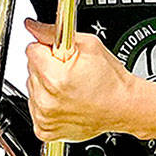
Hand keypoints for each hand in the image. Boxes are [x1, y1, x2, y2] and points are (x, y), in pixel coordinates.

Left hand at [25, 19, 136, 141]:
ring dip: (46, 85)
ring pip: (32, 88)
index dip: (49, 49)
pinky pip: (35, 108)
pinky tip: (65, 101)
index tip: (63, 55)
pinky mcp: (44, 129)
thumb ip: (54, 33)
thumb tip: (33, 26)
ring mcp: (43, 117)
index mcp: (54, 77)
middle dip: (48, 67)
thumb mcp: (90, 45)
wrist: (124, 107)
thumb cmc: (111, 80)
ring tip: (70, 87)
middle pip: (31, 69)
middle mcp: (45, 100)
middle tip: (70, 71)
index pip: (32, 50)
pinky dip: (48, 104)